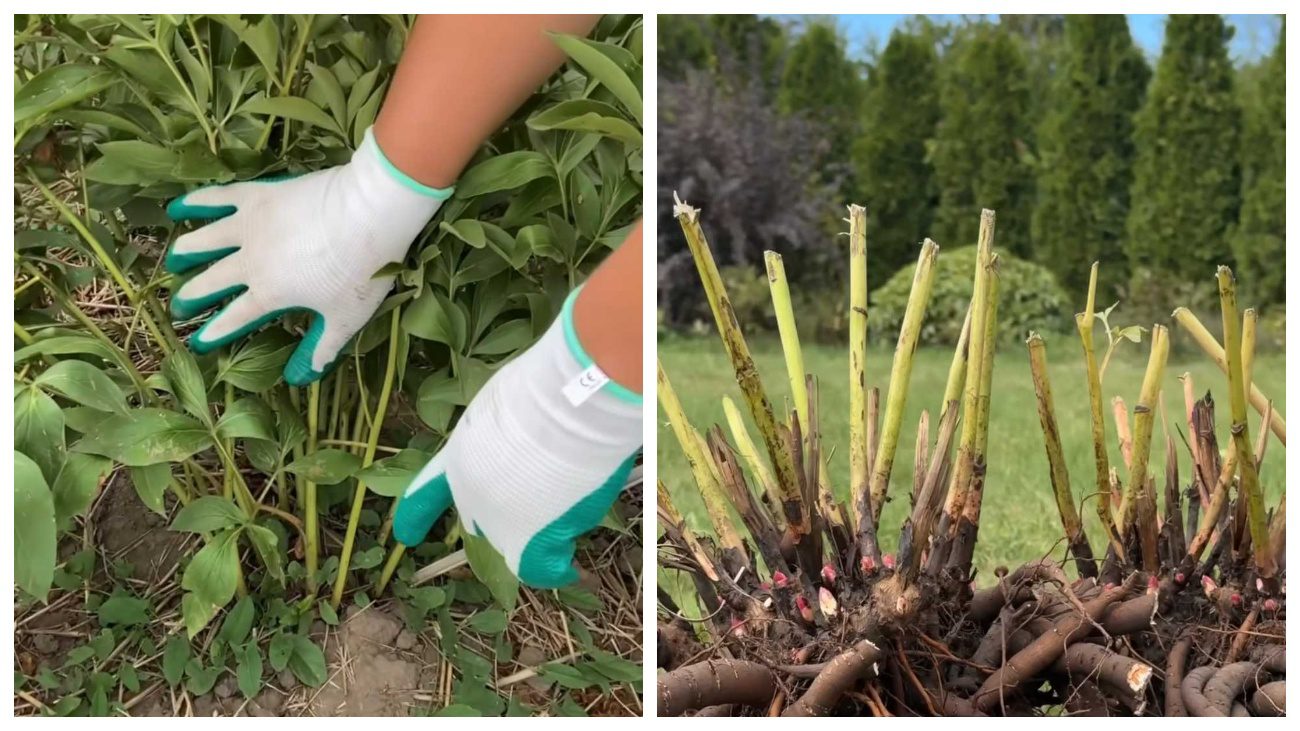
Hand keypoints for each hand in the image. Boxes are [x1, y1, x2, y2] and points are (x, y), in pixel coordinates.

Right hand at [164, 127, 450, 385]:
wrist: (369, 213)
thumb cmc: (361, 270)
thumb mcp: (346, 318)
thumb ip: (323, 347)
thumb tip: (304, 377)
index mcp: (269, 293)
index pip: (234, 318)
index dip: (214, 332)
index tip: (198, 342)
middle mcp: (249, 261)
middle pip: (211, 281)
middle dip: (192, 296)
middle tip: (178, 305)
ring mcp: (250, 225)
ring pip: (206, 240)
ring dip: (187, 251)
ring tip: (174, 259)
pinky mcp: (258, 195)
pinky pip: (219, 198)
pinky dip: (197, 202)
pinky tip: (179, 205)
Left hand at [393, 288, 641, 587]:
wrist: (565, 407)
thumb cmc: (543, 394)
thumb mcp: (505, 412)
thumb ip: (504, 440)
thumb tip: (532, 459)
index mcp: (458, 457)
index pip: (429, 490)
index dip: (418, 514)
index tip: (405, 536)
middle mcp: (470, 495)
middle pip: (485, 519)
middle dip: (509, 510)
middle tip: (544, 488)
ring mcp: (497, 521)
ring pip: (520, 539)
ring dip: (542, 527)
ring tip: (575, 493)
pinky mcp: (530, 541)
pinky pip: (543, 567)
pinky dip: (557, 568)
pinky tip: (568, 571)